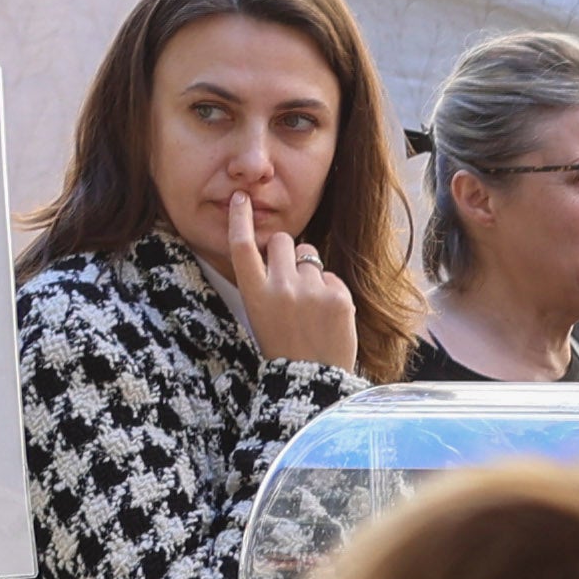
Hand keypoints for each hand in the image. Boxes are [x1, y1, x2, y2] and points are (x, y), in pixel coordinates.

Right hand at [210, 192, 355, 368]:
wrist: (312, 380)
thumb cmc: (284, 347)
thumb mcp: (261, 314)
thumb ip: (267, 281)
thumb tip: (280, 249)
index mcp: (255, 293)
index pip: (242, 246)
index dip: (240, 219)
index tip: (241, 198)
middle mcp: (280, 287)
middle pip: (282, 241)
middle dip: (285, 251)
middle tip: (288, 277)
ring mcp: (311, 291)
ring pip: (309, 257)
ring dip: (309, 272)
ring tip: (309, 304)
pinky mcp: (338, 297)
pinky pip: (332, 277)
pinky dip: (330, 291)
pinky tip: (326, 315)